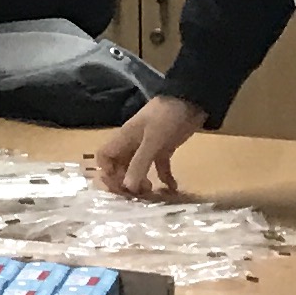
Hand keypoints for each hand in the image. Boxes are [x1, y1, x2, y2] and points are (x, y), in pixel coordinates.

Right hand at [92, 93, 207, 198]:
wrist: (191, 100)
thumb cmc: (167, 117)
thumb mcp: (153, 141)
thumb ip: (139, 163)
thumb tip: (127, 187)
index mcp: (125, 138)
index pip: (104, 156)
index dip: (107, 172)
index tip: (120, 185)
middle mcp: (133, 143)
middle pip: (120, 166)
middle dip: (125, 181)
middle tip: (137, 194)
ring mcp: (149, 146)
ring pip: (138, 168)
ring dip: (142, 182)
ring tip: (152, 192)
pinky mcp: (165, 148)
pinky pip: (160, 166)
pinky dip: (164, 178)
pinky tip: (172, 187)